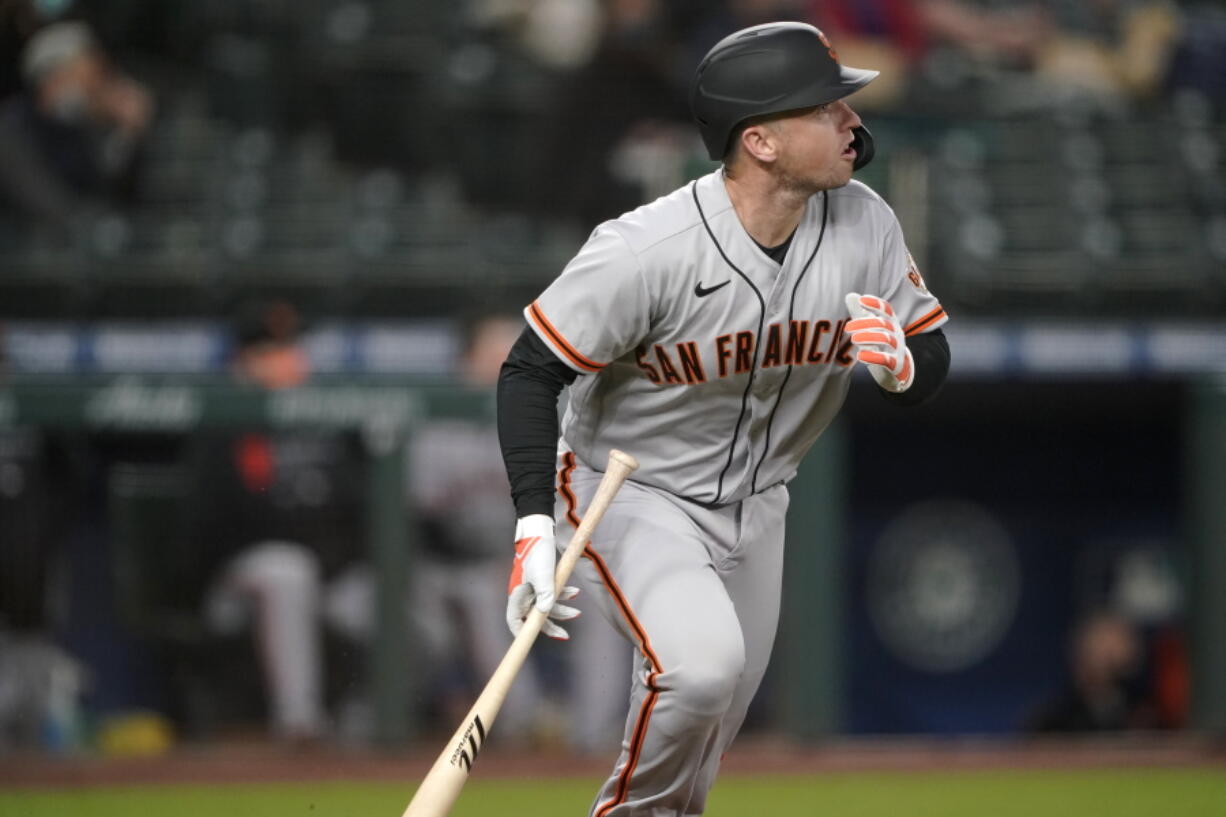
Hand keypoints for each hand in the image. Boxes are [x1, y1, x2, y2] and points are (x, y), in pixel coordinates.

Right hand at [506, 514, 579, 639]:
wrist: (540, 531)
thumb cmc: (537, 553)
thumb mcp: (543, 575)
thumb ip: (545, 595)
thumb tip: (545, 613)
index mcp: (517, 595)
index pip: (514, 621)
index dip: (522, 634)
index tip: (532, 641)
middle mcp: (522, 594)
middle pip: (534, 617)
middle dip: (550, 625)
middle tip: (565, 636)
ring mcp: (532, 587)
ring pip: (546, 605)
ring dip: (561, 610)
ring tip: (578, 613)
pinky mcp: (541, 580)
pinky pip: (551, 593)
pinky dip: (563, 595)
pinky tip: (575, 593)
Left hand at [844, 293, 913, 392]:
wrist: (898, 369)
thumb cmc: (881, 344)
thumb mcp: (872, 328)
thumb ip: (860, 313)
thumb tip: (850, 295)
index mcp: (891, 323)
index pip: (887, 309)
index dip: (875, 303)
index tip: (862, 300)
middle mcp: (896, 333)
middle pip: (883, 324)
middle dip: (864, 323)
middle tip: (847, 327)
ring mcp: (897, 349)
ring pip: (886, 339)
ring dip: (868, 337)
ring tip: (854, 339)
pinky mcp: (896, 364)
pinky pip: (886, 359)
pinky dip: (872, 357)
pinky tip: (860, 356)